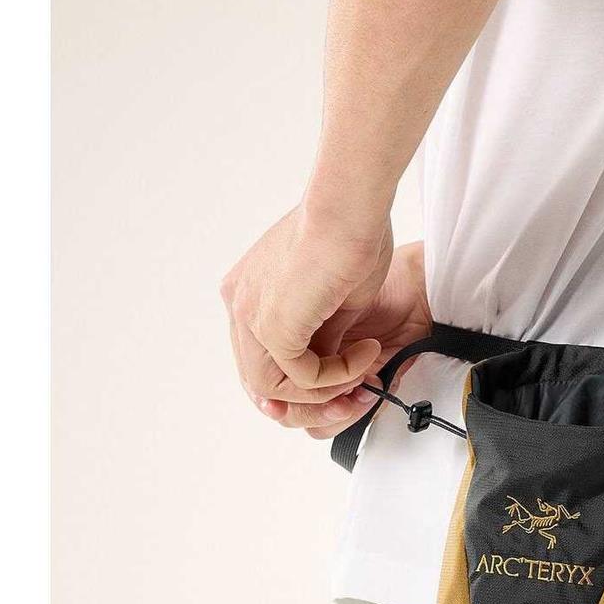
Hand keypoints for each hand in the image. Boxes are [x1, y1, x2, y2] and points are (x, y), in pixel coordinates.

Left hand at [220, 206, 430, 439]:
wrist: (349, 209)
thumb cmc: (348, 233)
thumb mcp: (334, 299)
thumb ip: (323, 335)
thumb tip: (328, 365)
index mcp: (248, 292)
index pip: (262, 355)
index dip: (301, 376)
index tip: (344, 378)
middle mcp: (239, 304)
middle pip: (260, 379)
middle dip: (310, 395)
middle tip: (355, 392)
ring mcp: (250, 317)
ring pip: (273, 387)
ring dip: (326, 389)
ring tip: (363, 371)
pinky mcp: (273, 329)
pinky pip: (304, 377)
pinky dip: (339, 376)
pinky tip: (365, 354)